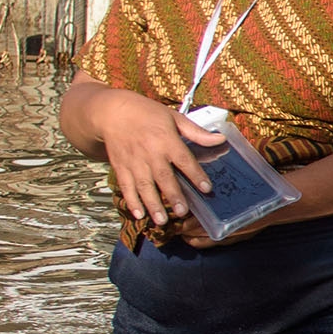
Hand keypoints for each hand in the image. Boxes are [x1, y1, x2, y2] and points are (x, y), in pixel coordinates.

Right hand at [95, 93, 219, 225]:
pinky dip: (131, 201)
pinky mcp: (120, 167)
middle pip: (163, 177)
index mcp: (166, 140)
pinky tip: (139, 214)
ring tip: (161, 220)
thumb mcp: (174, 117)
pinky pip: (126, 186)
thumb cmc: (147, 114)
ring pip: (144, 186)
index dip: (195, 174)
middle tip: (183, 212)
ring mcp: (133, 162)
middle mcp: (150, 153)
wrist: (113, 112)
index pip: (184, 160)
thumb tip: (219, 139)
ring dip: (152, 204)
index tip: (206, 188)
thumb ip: (196, 132)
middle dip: (173, 196)